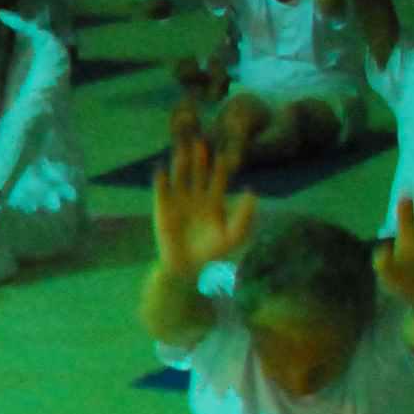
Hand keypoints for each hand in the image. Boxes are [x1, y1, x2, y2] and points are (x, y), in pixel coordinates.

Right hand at [152, 137, 258, 276]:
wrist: (189, 272)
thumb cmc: (216, 256)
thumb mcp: (236, 236)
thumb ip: (245, 215)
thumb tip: (253, 190)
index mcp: (215, 203)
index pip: (218, 179)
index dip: (220, 167)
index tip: (224, 154)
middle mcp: (196, 198)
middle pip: (198, 173)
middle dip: (199, 158)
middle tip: (200, 141)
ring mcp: (178, 202)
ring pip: (180, 177)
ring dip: (181, 164)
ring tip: (182, 149)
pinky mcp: (162, 209)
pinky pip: (161, 191)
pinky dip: (160, 180)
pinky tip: (161, 169)